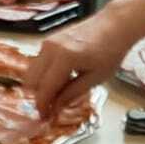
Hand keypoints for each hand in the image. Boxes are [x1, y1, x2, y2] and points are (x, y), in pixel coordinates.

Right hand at [25, 2, 140, 119]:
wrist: (113, 25)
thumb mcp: (95, 78)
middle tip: (49, 109)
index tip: (45, 118)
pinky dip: (44, 75)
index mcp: (64, 58)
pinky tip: (59, 81)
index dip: (43, 106)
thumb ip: (72, 94)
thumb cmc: (110, 52)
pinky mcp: (48, 40)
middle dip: (37, 96)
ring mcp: (47, 42)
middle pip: (31, 80)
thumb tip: (55, 108)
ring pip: (32, 71)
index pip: (45, 88)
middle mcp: (50, 48)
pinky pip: (38, 62)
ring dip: (40, 86)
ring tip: (56, 95)